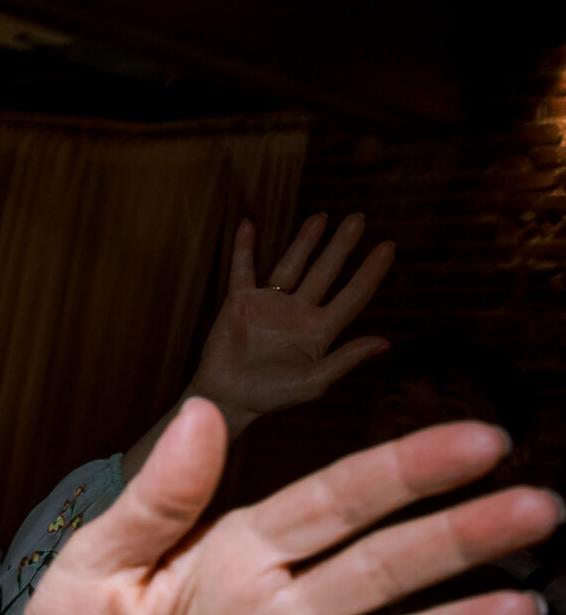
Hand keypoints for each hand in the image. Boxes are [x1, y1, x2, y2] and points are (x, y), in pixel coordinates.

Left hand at [24, 402, 557, 614]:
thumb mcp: (100, 555)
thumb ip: (159, 498)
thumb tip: (201, 410)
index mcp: (242, 551)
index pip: (337, 502)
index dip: (405, 471)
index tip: (481, 440)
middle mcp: (281, 610)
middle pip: (380, 567)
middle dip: (459, 537)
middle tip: (543, 507)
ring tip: (525, 609)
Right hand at [191, 213, 392, 433]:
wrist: (226, 398)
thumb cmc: (270, 396)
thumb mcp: (314, 382)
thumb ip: (346, 358)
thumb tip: (384, 342)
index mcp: (320, 331)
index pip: (353, 295)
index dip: (371, 272)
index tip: (388, 247)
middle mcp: (298, 312)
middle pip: (326, 271)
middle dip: (342, 245)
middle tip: (358, 218)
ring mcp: (270, 304)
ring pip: (291, 264)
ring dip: (305, 240)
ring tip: (321, 216)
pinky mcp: (240, 302)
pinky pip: (243, 269)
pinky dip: (245, 248)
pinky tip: (248, 225)